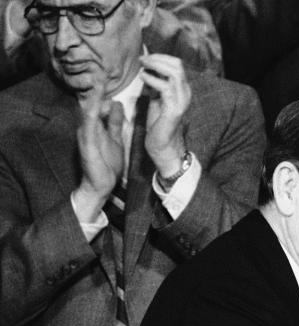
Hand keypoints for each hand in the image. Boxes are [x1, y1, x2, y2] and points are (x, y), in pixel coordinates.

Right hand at [74, 79, 123, 219]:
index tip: (108, 74)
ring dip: (92, 97)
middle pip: (91, 104)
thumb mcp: (114, 139)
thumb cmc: (106, 164)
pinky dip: (91, 116)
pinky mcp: (86, 145)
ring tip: (97, 82)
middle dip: (95, 89)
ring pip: (88, 112)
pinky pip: (89, 128)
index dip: (102, 90)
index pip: (99, 104)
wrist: (100, 186)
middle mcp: (88, 128)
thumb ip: (115, 123)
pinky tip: (94, 106)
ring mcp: (86, 135)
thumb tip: (118, 105)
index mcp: (96, 126)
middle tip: (100, 71)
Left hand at [140, 54, 191, 176]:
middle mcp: (185, 93)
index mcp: (182, 90)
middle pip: (177, 65)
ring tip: (143, 66)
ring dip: (156, 65)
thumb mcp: (156, 99)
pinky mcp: (175, 109)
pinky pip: (166, 87)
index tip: (145, 58)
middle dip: (158, 58)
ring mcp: (182, 101)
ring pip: (174, 72)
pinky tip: (143, 78)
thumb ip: (156, 84)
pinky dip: (153, 79)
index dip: (160, 57)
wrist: (164, 147)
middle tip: (142, 59)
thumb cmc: (158, 124)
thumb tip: (147, 68)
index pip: (176, 64)